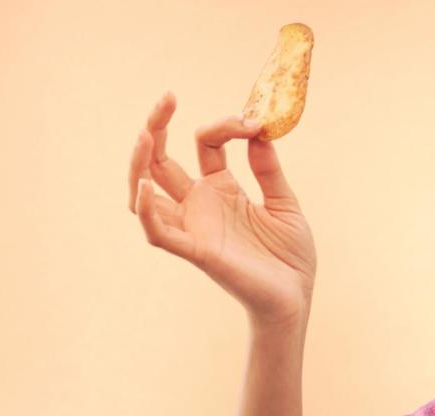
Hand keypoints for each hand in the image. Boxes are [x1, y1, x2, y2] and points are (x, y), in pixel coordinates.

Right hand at [127, 91, 316, 326]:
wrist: (296, 298)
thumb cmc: (289, 257)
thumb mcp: (284, 203)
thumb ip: (268, 169)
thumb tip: (259, 131)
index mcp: (222, 190)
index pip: (206, 144)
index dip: (223, 126)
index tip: (253, 123)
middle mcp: (200, 205)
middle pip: (160, 161)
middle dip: (156, 126)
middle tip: (166, 97)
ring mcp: (194, 227)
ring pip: (144, 193)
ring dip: (138, 164)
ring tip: (146, 134)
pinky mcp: (197, 252)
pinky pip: (158, 233)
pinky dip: (146, 211)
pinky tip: (145, 188)